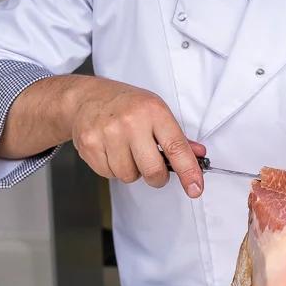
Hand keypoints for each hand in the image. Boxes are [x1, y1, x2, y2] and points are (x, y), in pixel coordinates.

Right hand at [66, 77, 205, 197]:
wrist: (86, 97)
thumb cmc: (126, 104)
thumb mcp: (155, 110)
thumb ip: (177, 136)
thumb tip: (198, 155)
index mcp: (153, 111)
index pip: (176, 147)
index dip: (189, 171)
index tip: (195, 188)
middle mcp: (131, 121)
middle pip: (152, 170)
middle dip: (157, 177)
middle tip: (154, 169)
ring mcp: (108, 133)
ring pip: (128, 176)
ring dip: (131, 170)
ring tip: (126, 151)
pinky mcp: (89, 145)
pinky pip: (109, 174)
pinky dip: (112, 169)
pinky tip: (111, 150)